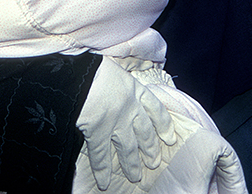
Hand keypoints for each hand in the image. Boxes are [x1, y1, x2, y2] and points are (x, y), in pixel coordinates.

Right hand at [77, 57, 176, 189]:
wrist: (80, 74)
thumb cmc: (95, 68)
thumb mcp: (116, 70)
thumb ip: (122, 83)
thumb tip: (125, 86)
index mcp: (136, 90)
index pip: (156, 110)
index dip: (164, 126)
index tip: (170, 138)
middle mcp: (130, 108)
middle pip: (145, 133)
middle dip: (150, 149)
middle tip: (154, 163)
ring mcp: (116, 122)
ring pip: (127, 148)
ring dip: (131, 164)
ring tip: (135, 176)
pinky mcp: (98, 132)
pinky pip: (101, 155)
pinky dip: (102, 170)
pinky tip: (104, 182)